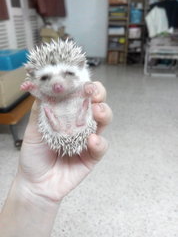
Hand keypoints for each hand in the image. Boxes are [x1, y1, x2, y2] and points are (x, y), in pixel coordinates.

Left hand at [18, 81, 112, 202]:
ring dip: (104, 113)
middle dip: (99, 95)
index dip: (83, 87)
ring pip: (104, 121)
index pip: (79, 96)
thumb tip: (45, 88)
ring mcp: (88, 138)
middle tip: (94, 94)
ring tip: (98, 112)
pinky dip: (99, 142)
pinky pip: (102, 146)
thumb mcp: (33, 130)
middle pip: (96, 103)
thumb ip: (40, 110)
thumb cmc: (34, 154)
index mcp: (67, 115)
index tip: (82, 82)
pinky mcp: (93, 155)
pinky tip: (92, 140)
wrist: (36, 183)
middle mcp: (80, 123)